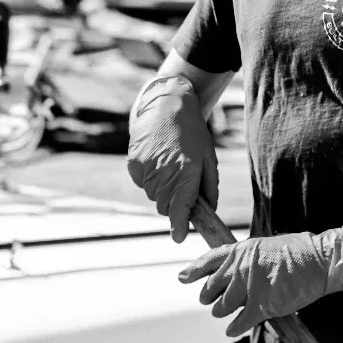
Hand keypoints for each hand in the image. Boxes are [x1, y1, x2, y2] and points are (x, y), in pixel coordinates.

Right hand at [126, 75, 216, 241]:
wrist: (166, 105)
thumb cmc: (192, 132)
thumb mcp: (209, 157)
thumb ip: (209, 186)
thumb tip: (209, 210)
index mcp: (187, 171)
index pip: (180, 209)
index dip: (179, 226)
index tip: (178, 237)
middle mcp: (164, 172)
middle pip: (166, 207)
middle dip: (175, 203)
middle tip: (181, 183)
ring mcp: (146, 168)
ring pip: (153, 196)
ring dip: (162, 190)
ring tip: (170, 165)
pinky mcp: (133, 164)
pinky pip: (142, 184)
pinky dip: (149, 179)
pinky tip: (157, 160)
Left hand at [179, 227, 342, 337]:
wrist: (319, 260)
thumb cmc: (297, 252)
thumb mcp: (265, 246)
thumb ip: (245, 259)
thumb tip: (232, 274)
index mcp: (240, 250)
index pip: (208, 261)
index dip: (193, 271)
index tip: (182, 278)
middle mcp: (239, 268)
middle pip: (210, 290)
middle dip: (210, 298)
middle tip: (214, 302)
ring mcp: (249, 287)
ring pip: (221, 309)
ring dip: (223, 313)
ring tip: (230, 313)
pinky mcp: (261, 306)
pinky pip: (239, 323)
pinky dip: (235, 328)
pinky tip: (233, 330)